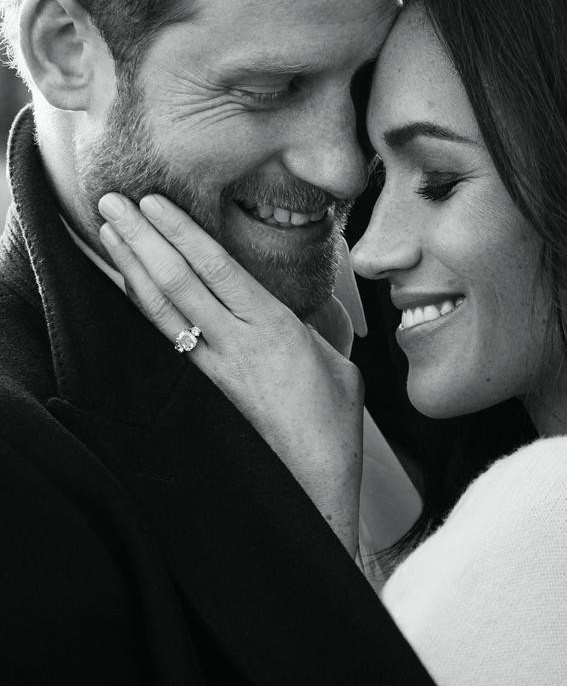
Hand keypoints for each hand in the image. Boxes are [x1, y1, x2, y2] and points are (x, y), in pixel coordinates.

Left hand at [97, 192, 363, 554]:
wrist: (313, 483)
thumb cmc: (333, 423)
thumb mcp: (337, 361)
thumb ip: (316, 322)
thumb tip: (304, 300)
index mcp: (275, 328)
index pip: (217, 268)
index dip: (182, 231)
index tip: (154, 202)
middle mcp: (237, 343)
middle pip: (178, 281)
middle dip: (142, 238)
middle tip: (113, 202)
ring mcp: (216, 367)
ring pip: (164, 309)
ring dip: (132, 267)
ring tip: (109, 231)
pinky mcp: (207, 387)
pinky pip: (168, 337)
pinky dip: (145, 306)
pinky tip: (130, 285)